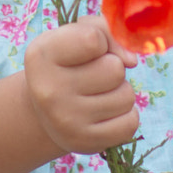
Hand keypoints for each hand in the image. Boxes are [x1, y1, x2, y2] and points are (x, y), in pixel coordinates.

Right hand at [22, 15, 139, 153]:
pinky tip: (105, 114)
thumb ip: (105, 29)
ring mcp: (67, 120)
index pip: (93, 39)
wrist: (45, 111)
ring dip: (119, 92)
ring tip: (97, 94)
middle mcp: (49, 91)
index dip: (100, 41)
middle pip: (115, 69)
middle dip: (112, 67)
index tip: (87, 49)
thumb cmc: (66, 62)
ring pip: (127, 96)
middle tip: (92, 75)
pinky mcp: (85, 143)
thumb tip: (132, 60)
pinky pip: (131, 123)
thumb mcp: (74, 34)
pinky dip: (125, 116)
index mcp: (41, 56)